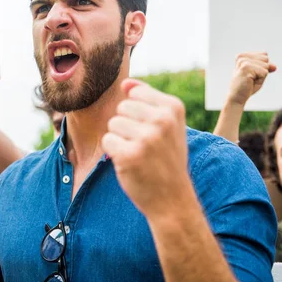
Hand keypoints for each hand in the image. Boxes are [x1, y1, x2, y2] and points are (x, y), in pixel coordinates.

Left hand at [102, 79, 187, 219]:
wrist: (172, 199)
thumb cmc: (166, 158)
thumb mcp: (167, 125)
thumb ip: (147, 100)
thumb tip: (124, 82)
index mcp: (174, 107)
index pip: (135, 92)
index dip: (137, 113)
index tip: (152, 131)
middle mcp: (162, 120)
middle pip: (121, 107)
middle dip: (127, 126)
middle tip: (145, 146)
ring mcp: (147, 138)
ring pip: (112, 124)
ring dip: (120, 139)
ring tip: (138, 154)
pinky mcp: (129, 154)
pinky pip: (107, 141)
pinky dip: (114, 153)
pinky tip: (130, 163)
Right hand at [227, 52, 275, 105]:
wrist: (237, 98)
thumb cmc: (247, 86)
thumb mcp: (259, 74)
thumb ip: (267, 67)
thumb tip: (274, 66)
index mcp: (243, 56)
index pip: (264, 55)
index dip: (262, 67)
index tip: (251, 74)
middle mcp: (242, 57)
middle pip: (265, 59)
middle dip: (262, 70)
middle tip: (251, 78)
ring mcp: (243, 61)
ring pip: (266, 65)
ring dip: (261, 76)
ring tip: (250, 80)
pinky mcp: (246, 67)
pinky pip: (264, 72)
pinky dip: (260, 79)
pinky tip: (250, 82)